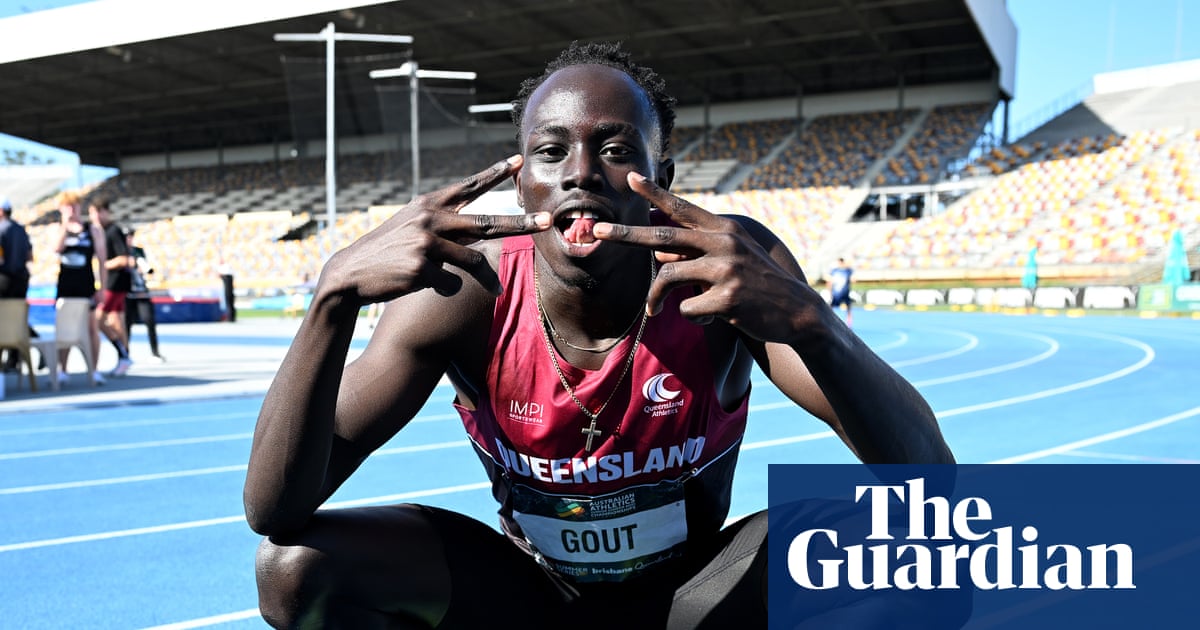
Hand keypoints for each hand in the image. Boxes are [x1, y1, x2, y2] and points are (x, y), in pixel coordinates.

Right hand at [321, 155, 549, 304]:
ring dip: (487, 278)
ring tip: (496, 290)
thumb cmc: (386, 253)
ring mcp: (427, 242)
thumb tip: (479, 236)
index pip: (468, 186)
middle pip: (486, 222)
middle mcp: (430, 218)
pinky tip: (425, 286)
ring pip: (474, 260)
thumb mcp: (411, 227)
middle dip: (520, 223)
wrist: (350, 273)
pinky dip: (446, 289)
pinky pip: (452, 283)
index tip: (518, 160)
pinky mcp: (423, 267)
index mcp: (429, 205)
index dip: (494, 173)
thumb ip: (443, 225)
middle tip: (546, 221)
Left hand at [592, 172, 818, 343]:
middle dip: (625, 234)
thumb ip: (695, 254)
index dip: (655, 193)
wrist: (796, 312)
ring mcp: (726, 270)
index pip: (682, 208)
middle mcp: (723, 243)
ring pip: (668, 278)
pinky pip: (687, 308)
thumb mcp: (729, 261)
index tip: (630, 177)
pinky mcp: (728, 298)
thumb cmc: (756, 286)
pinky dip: (691, 316)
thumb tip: (658, 254)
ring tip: (654, 311)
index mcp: (723, 230)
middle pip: (662, 238)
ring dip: (656, 298)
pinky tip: (710, 317)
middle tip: (597, 231)